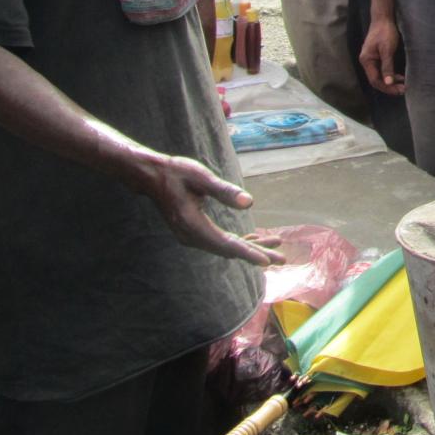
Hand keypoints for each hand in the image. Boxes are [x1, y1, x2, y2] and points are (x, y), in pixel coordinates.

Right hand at [137, 154, 285, 266]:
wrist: (153, 177)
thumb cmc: (177, 173)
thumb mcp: (201, 177)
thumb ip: (224, 191)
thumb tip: (249, 203)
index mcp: (192, 225)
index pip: (225, 244)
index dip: (248, 252)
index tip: (267, 261)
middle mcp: (191, 236)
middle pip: (228, 250)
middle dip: (256, 253)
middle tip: (282, 258)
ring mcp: (192, 236)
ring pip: (225, 247)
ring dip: (249, 247)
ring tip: (276, 246)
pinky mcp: (195, 232)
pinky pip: (220, 241)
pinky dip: (238, 242)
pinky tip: (254, 239)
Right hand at [358, 17, 404, 94]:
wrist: (383, 18)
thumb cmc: (385, 32)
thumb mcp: (387, 49)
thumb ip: (387, 66)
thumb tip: (388, 82)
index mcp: (366, 61)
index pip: (375, 80)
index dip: (387, 87)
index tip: (400, 90)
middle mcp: (367, 62)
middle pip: (377, 80)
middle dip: (390, 87)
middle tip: (404, 90)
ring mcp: (372, 60)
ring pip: (380, 76)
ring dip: (391, 82)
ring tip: (404, 85)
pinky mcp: (377, 57)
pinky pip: (383, 70)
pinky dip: (391, 75)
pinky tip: (400, 77)